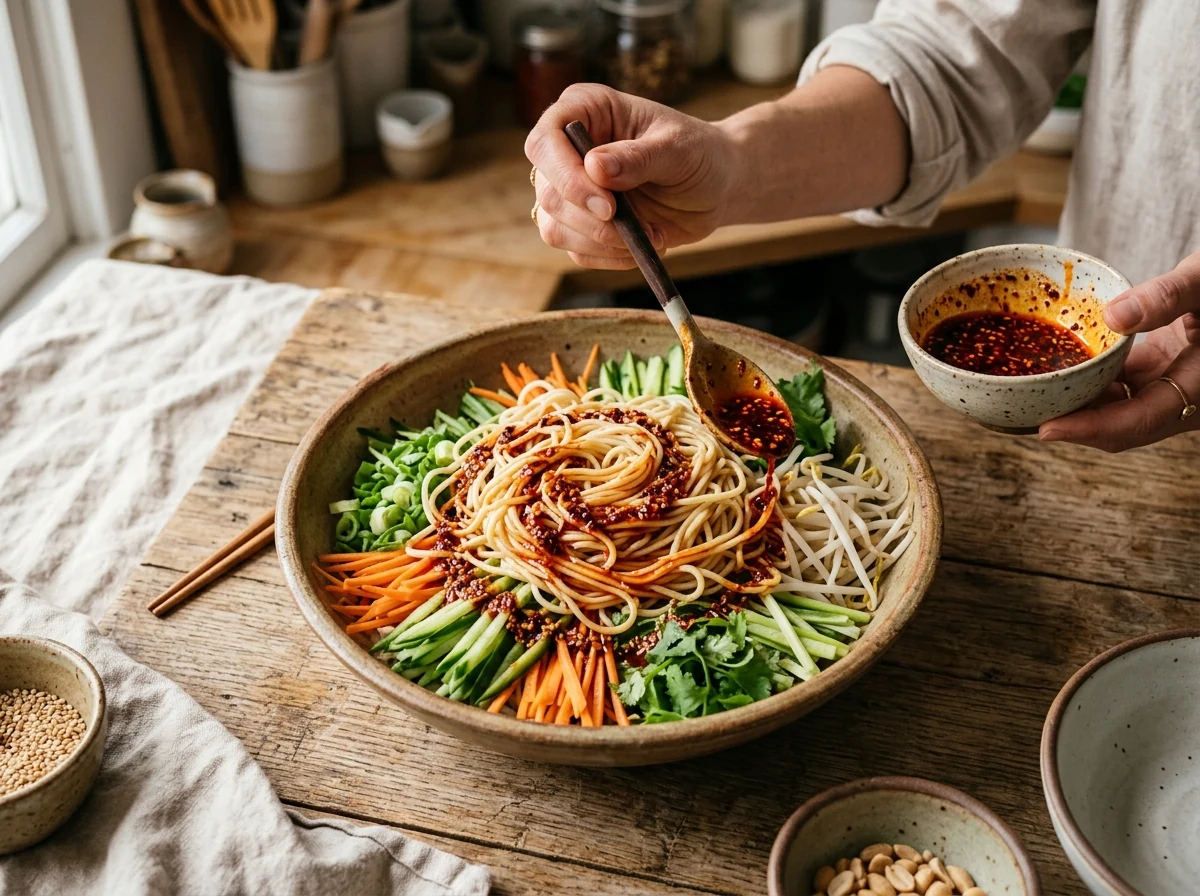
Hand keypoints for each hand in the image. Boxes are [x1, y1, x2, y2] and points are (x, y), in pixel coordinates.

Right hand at [524, 84, 740, 269]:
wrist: (716, 186)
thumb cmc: (699, 154)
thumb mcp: (678, 149)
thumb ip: (638, 157)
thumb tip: (594, 166)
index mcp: (585, 110)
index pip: (544, 142)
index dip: (566, 177)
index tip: (608, 205)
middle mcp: (568, 149)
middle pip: (547, 193)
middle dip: (591, 220)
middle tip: (637, 227)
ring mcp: (570, 190)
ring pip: (555, 228)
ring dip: (603, 242)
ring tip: (650, 234)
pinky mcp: (581, 224)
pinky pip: (577, 252)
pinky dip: (611, 256)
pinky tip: (643, 243)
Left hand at [1039, 251, 1199, 450]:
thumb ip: (1167, 296)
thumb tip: (1113, 316)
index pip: (1139, 422)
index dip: (1091, 430)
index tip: (1047, 430)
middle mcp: (1187, 396)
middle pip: (1122, 425)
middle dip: (1074, 425)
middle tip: (1021, 418)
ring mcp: (1175, 385)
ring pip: (1120, 407)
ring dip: (1080, 404)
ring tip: (1030, 396)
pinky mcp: (1164, 369)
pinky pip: (1122, 386)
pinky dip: (1092, 381)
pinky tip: (1058, 369)